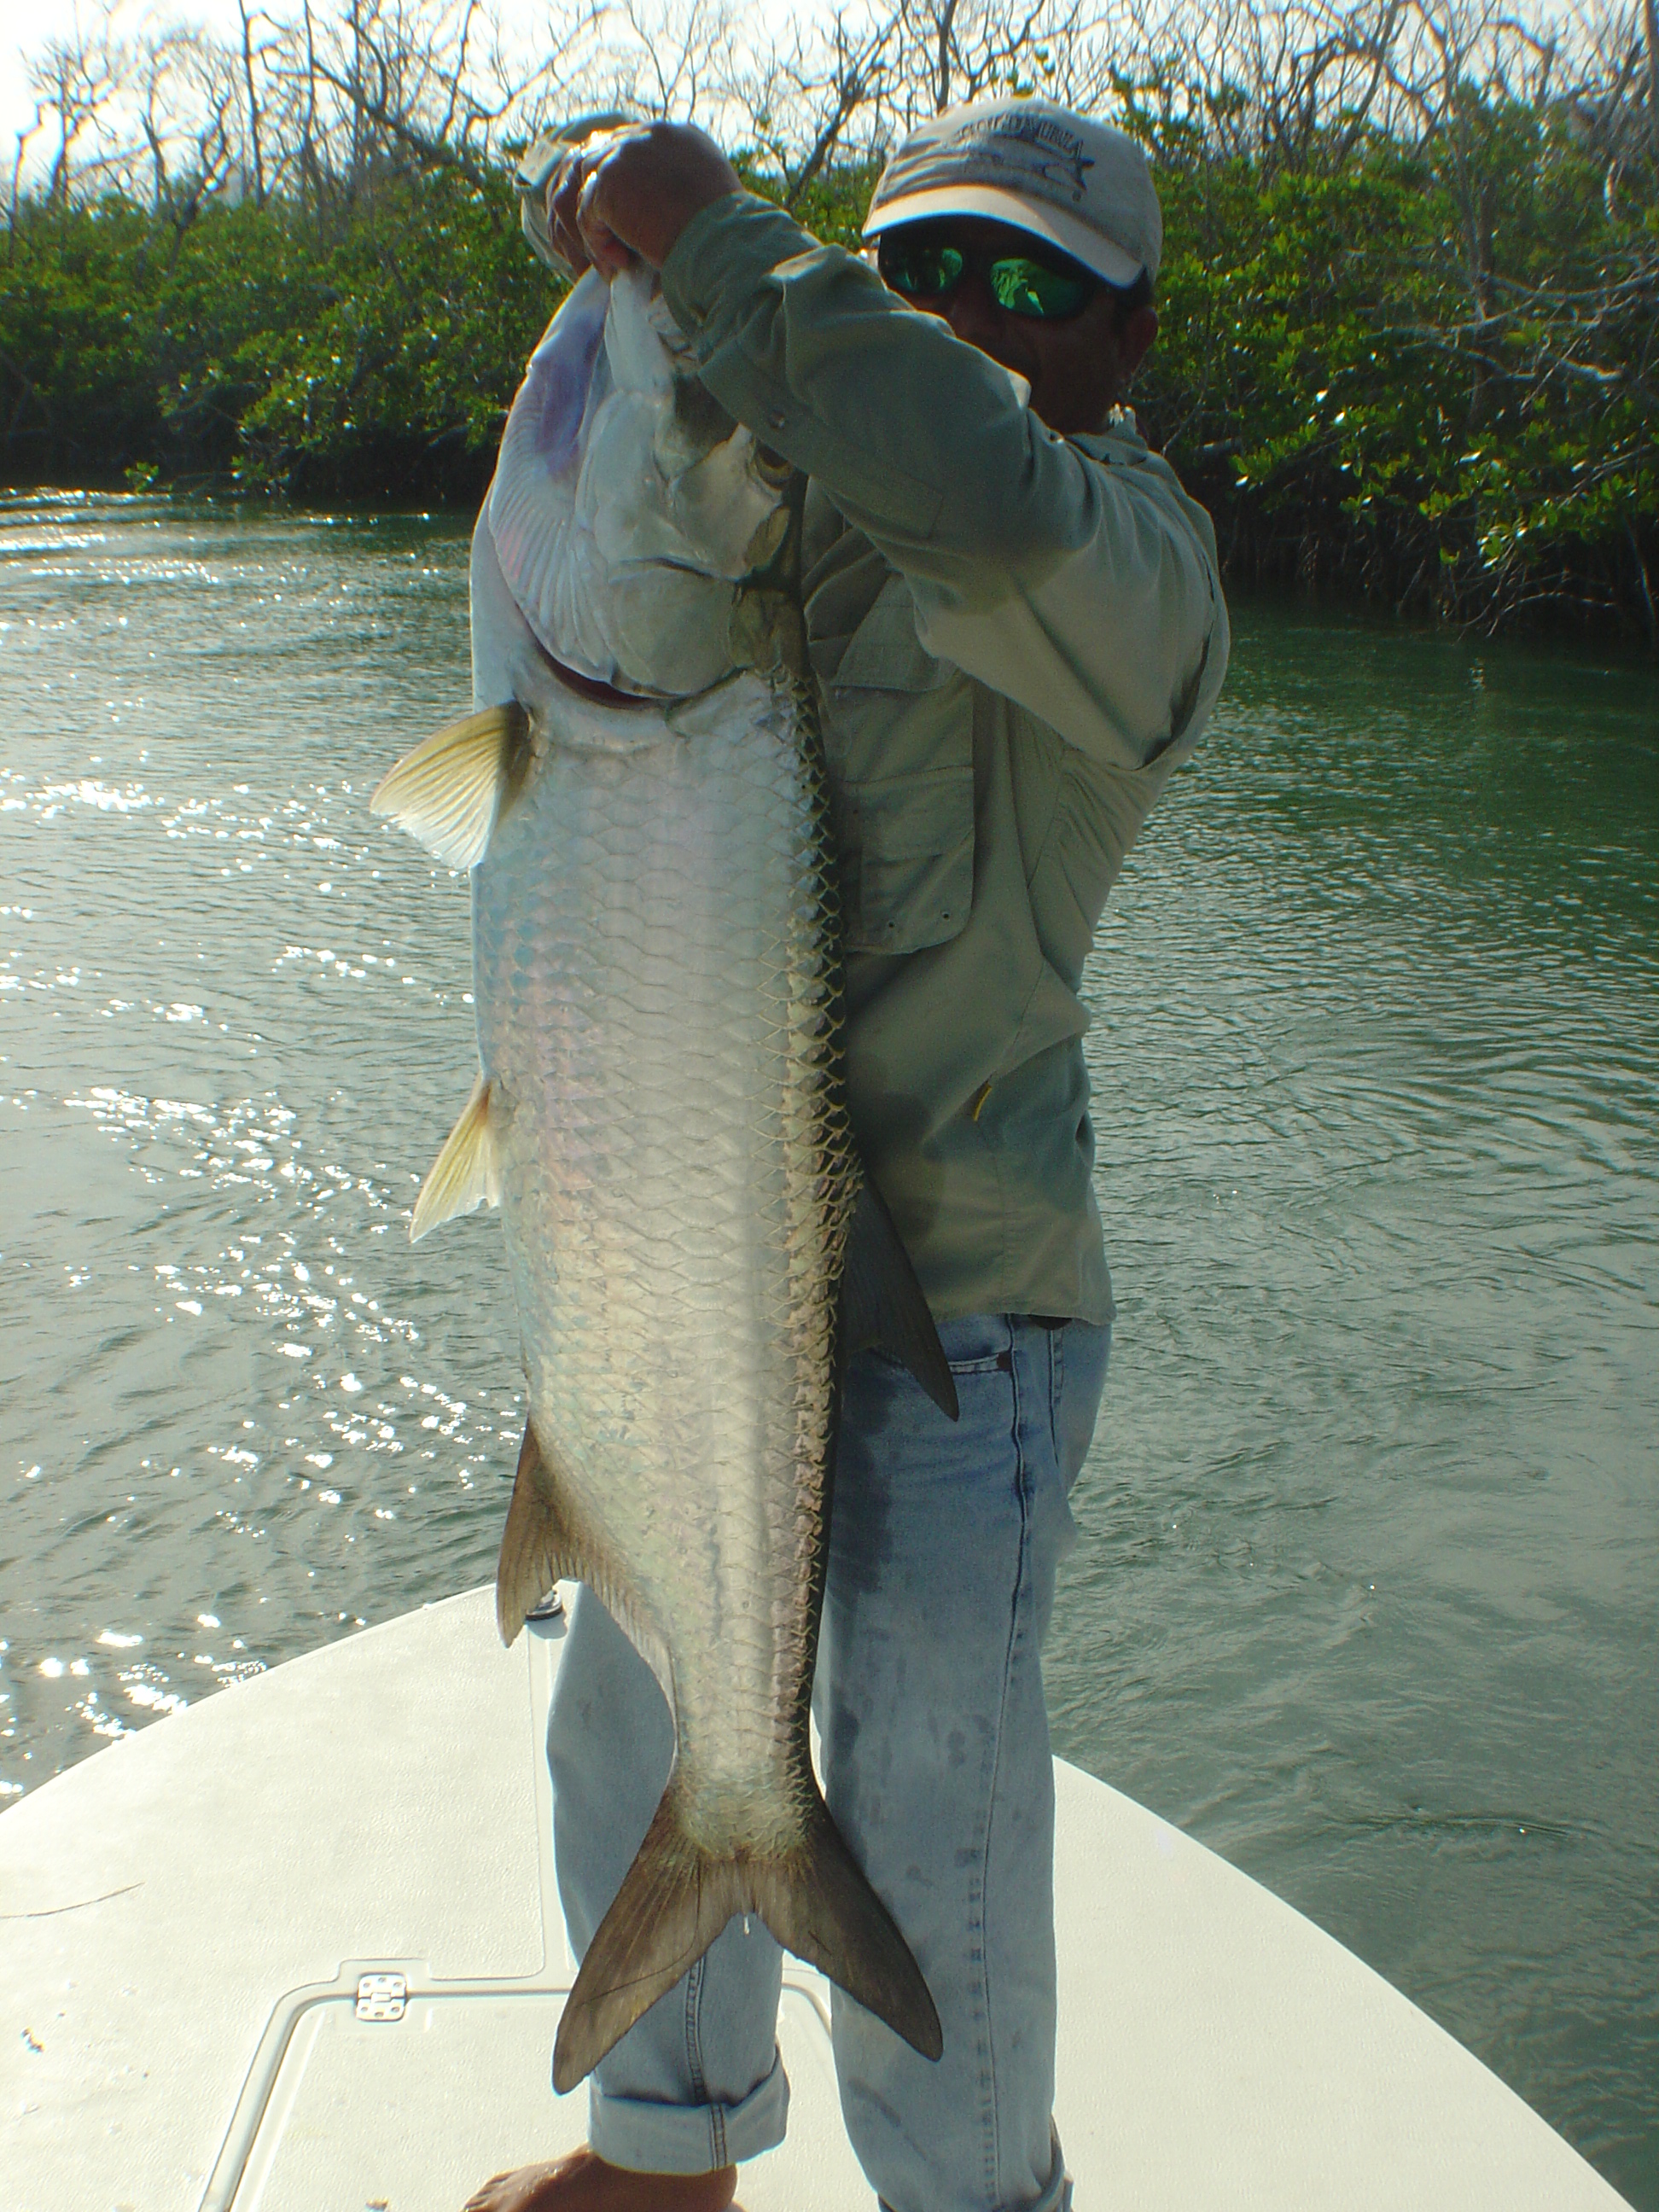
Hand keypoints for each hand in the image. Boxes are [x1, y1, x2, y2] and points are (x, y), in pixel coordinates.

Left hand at [546, 122, 740, 279]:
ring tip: (613, 260)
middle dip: (599, 200)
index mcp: (675, 136)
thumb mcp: (709, 199)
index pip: (631, 146)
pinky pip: (585, 214)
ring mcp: (625, 155)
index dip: (622, 183)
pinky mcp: (608, 182)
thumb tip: (666, 210)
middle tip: (607, 240)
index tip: (625, 220)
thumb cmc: (728, 237)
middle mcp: (648, 136)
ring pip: (589, 187)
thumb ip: (682, 189)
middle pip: (601, 156)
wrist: (724, 243)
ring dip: (597, 226)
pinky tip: (618, 265)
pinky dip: (597, 244)